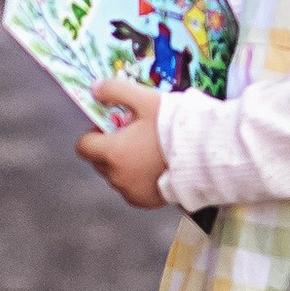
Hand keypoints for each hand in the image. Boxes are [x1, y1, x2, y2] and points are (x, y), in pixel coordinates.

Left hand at [75, 76, 170, 209]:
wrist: (206, 154)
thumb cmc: (174, 126)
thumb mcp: (144, 100)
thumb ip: (115, 91)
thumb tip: (94, 88)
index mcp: (112, 153)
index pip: (83, 146)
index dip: (94, 134)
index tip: (112, 126)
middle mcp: (117, 177)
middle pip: (99, 162)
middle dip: (110, 149)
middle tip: (133, 136)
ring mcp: (131, 192)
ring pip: (116, 176)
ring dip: (124, 165)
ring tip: (149, 151)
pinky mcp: (146, 202)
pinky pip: (132, 189)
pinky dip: (138, 180)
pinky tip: (156, 167)